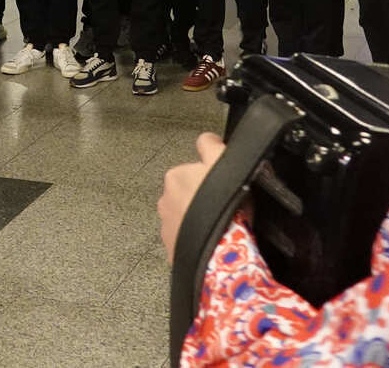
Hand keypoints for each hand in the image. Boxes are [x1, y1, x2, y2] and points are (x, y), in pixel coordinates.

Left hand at [160, 132, 227, 263]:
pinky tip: (208, 238)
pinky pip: (184, 237)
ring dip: (196, 218)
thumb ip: (210, 145)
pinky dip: (194, 237)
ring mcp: (167, 225)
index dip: (209, 176)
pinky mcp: (172, 247)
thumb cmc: (223, 206)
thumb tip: (206, 138)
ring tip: (216, 224)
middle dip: (201, 198)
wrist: (219, 249)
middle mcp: (165, 200)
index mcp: (175, 176)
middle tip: (220, 206)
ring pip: (185, 216)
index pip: (192, 170)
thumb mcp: (221, 162)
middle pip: (188, 193)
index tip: (220, 184)